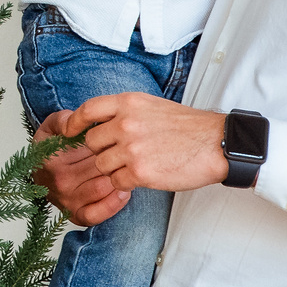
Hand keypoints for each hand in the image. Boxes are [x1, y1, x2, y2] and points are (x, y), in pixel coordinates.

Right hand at [32, 119, 130, 225]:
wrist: (41, 170)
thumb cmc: (52, 148)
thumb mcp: (52, 126)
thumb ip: (62, 119)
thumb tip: (72, 123)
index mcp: (52, 158)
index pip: (90, 147)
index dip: (108, 141)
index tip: (116, 138)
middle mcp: (59, 181)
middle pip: (101, 168)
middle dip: (117, 159)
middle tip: (127, 153)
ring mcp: (67, 201)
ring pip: (104, 188)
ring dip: (119, 178)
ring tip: (126, 169)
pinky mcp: (76, 216)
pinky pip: (98, 214)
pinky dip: (114, 204)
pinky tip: (123, 191)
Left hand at [66, 92, 229, 195]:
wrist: (216, 144)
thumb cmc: (188, 127)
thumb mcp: (152, 106)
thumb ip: (125, 113)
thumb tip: (100, 124)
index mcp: (128, 103)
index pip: (88, 110)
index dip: (74, 123)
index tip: (70, 132)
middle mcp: (126, 123)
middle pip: (92, 143)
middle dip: (102, 152)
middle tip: (120, 155)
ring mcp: (131, 148)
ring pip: (102, 165)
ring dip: (114, 169)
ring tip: (136, 166)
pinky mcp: (139, 172)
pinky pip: (117, 181)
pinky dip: (126, 183)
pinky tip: (142, 177)